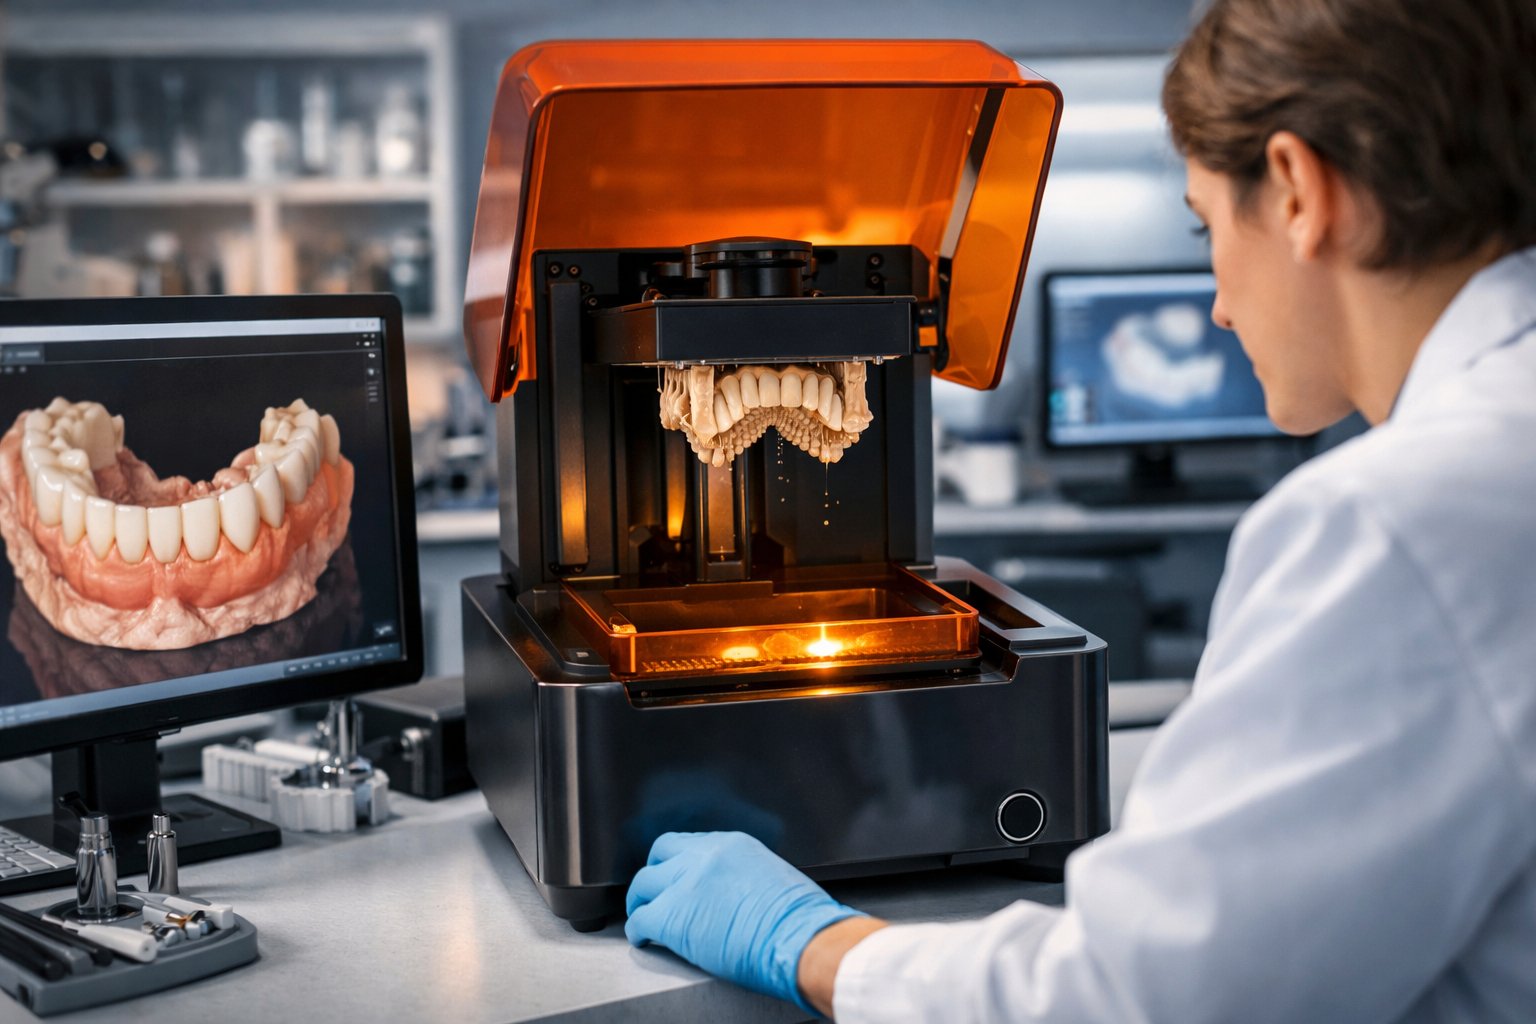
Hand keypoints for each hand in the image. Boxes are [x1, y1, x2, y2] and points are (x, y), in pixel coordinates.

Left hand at [625, 831, 864, 1011]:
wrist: (798, 938)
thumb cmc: (800, 916)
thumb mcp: (776, 875)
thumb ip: (747, 874)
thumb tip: (738, 892)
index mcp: (732, 845)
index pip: (692, 843)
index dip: (681, 861)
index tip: (679, 873)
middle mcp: (704, 856)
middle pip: (661, 854)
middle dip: (655, 872)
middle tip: (653, 890)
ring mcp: (685, 883)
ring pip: (643, 884)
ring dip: (640, 900)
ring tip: (642, 913)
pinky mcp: (672, 916)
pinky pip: (641, 919)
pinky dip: (638, 930)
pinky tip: (644, 938)